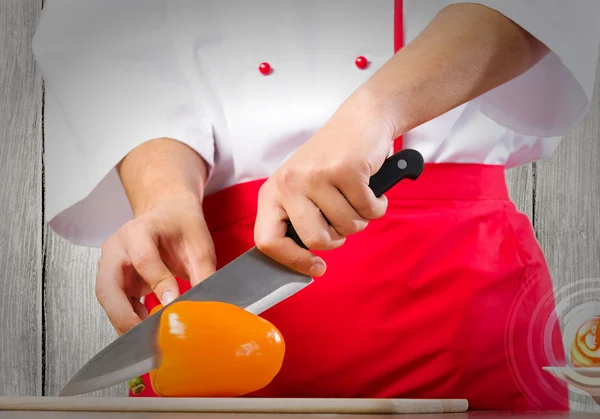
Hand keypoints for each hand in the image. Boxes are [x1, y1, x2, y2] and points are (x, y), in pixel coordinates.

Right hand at [96, 197, 215, 334]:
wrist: (169, 215)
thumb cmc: (182, 226)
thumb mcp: (199, 247)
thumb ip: (203, 275)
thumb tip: (206, 307)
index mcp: (139, 230)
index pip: (143, 259)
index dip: (158, 284)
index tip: (174, 303)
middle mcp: (117, 247)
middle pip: (108, 286)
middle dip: (124, 315)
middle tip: (147, 335)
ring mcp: (110, 264)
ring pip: (107, 299)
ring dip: (124, 321)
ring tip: (150, 337)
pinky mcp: (114, 280)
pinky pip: (115, 304)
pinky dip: (128, 319)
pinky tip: (147, 329)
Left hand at [254, 88, 393, 276]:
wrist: (361, 120)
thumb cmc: (333, 161)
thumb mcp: (304, 189)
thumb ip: (299, 221)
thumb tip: (305, 264)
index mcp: (273, 192)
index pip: (267, 241)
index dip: (293, 262)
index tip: (316, 267)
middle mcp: (289, 183)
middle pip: (315, 240)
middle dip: (337, 238)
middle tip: (343, 219)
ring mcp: (316, 175)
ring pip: (347, 227)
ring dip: (361, 218)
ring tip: (357, 195)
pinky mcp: (346, 169)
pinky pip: (369, 210)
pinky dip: (378, 204)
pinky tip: (371, 186)